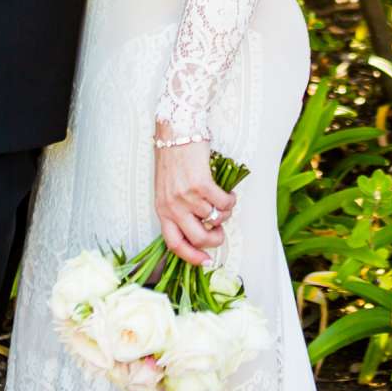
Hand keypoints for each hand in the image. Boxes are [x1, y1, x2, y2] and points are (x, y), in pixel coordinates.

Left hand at [153, 129, 237, 267]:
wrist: (177, 129)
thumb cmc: (174, 157)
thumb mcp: (168, 187)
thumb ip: (178, 207)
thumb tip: (201, 227)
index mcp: (161, 209)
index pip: (174, 243)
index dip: (190, 256)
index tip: (205, 261)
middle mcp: (172, 206)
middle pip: (198, 238)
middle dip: (215, 240)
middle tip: (221, 231)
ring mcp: (186, 196)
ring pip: (215, 219)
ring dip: (224, 213)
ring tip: (223, 201)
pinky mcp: (201, 185)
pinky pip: (223, 204)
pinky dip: (230, 201)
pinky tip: (229, 193)